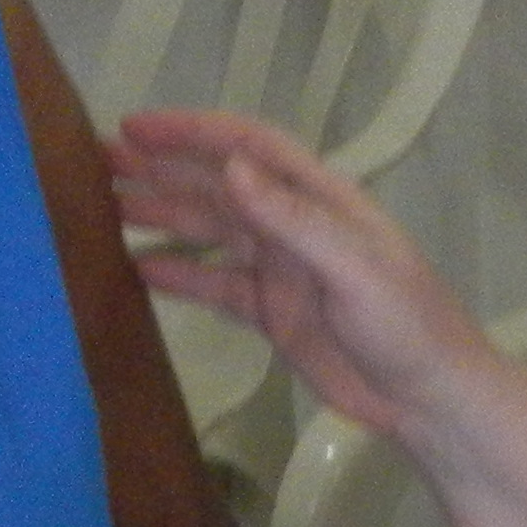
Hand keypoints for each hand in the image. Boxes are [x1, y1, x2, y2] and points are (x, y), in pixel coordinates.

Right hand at [105, 109, 501, 446]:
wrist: (429, 398)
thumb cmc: (406, 325)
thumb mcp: (353, 267)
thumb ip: (294, 220)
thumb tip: (231, 169)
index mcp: (320, 200)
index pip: (249, 148)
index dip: (194, 132)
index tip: (136, 127)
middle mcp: (294, 225)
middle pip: (218, 184)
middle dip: (162, 167)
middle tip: (97, 159)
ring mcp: (281, 269)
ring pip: (210, 230)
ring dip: (161, 214)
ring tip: (104, 206)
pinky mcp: (272, 313)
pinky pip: (215, 285)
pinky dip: (177, 274)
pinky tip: (136, 269)